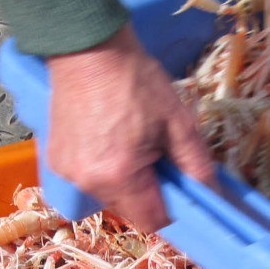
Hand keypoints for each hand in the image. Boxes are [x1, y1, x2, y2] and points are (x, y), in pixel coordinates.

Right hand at [45, 25, 216, 232]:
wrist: (88, 48)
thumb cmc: (136, 81)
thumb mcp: (178, 123)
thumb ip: (197, 167)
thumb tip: (214, 197)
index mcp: (119, 176)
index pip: (152, 220)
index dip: (171, 207)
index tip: (177, 183)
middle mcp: (88, 183)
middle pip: (130, 210)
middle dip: (148, 192)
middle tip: (155, 153)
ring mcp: (66, 173)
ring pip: (109, 196)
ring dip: (125, 181)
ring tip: (129, 143)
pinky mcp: (55, 161)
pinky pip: (88, 180)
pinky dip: (103, 170)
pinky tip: (108, 140)